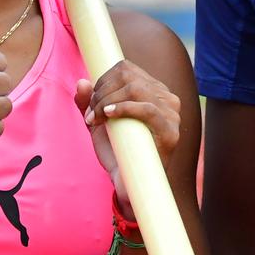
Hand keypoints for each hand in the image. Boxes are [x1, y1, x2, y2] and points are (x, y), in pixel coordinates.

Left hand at [75, 59, 181, 218]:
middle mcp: (167, 99)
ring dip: (107, 101)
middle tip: (91, 114)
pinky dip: (123, 108)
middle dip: (102, 92)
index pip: (126, 68)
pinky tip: (107, 117)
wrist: (128, 185)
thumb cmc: (117, 153)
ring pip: (136, 89)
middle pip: (128, 76)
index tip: (91, 102)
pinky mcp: (171, 132)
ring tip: (96, 119)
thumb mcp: (98, 125)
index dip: (103, 80)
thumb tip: (82, 82)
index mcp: (153, 92)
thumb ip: (89, 104)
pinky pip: (147, 108)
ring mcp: (172, 114)